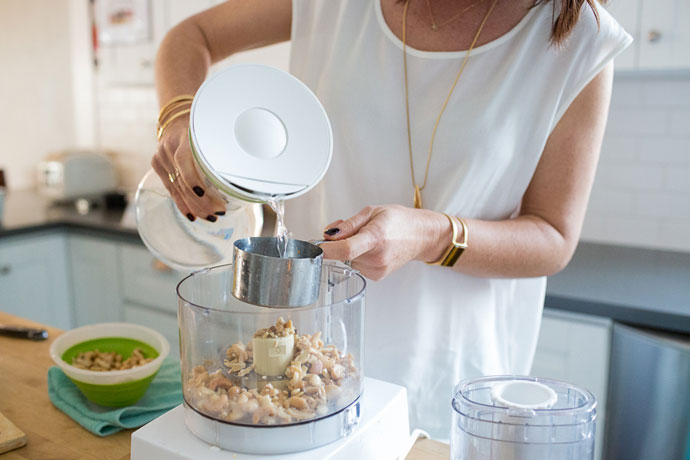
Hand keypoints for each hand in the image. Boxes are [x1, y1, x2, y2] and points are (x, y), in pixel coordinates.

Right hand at [151, 117, 225, 221]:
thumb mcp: (209, 131)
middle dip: (201, 200)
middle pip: (183, 180)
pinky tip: (192, 215)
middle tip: (218, 212)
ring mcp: (161, 158)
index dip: (192, 179)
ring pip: (178, 189)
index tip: (203, 193)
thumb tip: (241, 169)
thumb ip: (219, 147)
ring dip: (195, 206)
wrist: (175, 119)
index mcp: (183, 137)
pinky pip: (171, 190)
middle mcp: (169, 148)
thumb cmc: (199, 127)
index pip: (183, 160)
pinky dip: (183, 204)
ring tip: (210, 217)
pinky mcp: (158, 166)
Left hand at [320, 205, 450, 279]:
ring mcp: (378, 269)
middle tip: (353, 229)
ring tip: (369, 238)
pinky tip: (372, 249)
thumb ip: (349, 224)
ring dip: (350, 250)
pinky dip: (359, 257)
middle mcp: (377, 257)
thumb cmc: (400, 221)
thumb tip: (329, 234)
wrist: (421, 236)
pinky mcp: (377, 276)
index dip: (326, 249)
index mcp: (375, 237)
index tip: (315, 247)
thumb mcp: (372, 212)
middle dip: (339, 242)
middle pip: (343, 254)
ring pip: (348, 260)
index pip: (345, 248)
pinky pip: (357, 266)